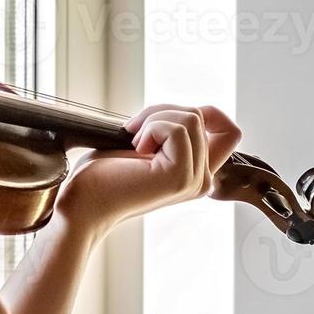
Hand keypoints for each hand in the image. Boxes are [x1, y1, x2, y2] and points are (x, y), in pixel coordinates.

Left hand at [54, 104, 243, 238]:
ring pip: (191, 118)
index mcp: (195, 172)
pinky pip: (176, 128)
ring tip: (133, 143)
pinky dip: (150, 129)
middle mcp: (201, 179)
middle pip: (202, 115)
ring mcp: (193, 179)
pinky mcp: (180, 176)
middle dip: (161, 111)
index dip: (207, 113)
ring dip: (153, 119)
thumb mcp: (148, 145)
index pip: (230, 132)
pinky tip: (135, 151)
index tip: (166, 120)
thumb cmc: (104, 176)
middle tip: (134, 132)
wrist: (83, 203)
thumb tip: (197, 111)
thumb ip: (176, 132)